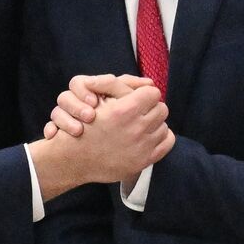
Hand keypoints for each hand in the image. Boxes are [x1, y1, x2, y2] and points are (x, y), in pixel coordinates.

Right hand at [29, 85, 173, 198]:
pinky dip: (161, 137)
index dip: (145, 94)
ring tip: (140, 126)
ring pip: (164, 125)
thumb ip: (122, 85)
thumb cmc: (85, 126)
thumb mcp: (98, 99)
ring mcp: (142, 146)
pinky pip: (167, 142)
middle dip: (151, 108)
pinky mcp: (145, 160)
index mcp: (125, 110)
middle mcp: (136, 128)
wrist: (76, 158)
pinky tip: (148, 137)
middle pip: (161, 108)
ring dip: (154, 123)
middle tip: (140, 112)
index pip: (153, 93)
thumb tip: (150, 84)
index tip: (139, 98)